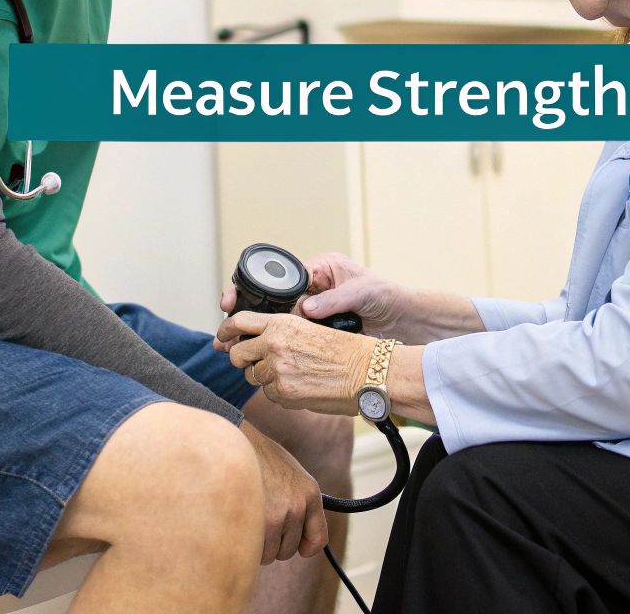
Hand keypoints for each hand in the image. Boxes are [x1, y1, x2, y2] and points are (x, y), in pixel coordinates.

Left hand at [214, 311, 370, 416]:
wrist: (367, 372)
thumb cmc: (345, 350)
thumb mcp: (309, 329)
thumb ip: (279, 334)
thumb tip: (254, 345)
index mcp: (281, 323)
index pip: (238, 321)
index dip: (225, 330)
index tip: (222, 336)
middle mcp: (273, 344)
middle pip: (237, 353)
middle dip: (242, 359)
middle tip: (254, 363)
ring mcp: (276, 370)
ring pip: (253, 377)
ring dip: (266, 378)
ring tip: (293, 375)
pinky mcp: (283, 393)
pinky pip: (270, 394)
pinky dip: (280, 393)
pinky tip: (302, 387)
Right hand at [216, 251, 413, 336]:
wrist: (406, 319)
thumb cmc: (386, 295)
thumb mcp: (362, 291)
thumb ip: (334, 299)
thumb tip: (306, 309)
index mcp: (316, 271)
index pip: (274, 279)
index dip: (250, 290)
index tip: (231, 302)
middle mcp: (309, 289)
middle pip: (267, 302)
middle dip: (242, 316)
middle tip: (223, 331)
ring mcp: (311, 311)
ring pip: (273, 322)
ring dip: (251, 335)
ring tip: (229, 348)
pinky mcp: (316, 331)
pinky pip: (289, 338)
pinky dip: (272, 347)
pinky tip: (256, 359)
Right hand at [239, 421, 328, 563]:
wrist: (233, 439)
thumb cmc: (256, 456)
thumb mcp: (288, 472)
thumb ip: (297, 500)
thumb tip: (303, 541)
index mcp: (310, 493)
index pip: (318, 538)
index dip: (306, 547)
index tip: (299, 549)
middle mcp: (297, 506)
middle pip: (288, 549)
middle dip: (274, 544)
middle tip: (260, 525)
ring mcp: (278, 515)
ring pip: (270, 553)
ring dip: (258, 546)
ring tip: (247, 522)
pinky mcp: (257, 521)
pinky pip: (254, 551)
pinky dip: (245, 546)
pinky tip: (238, 526)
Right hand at [299, 252, 413, 338]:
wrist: (404, 320)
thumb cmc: (386, 296)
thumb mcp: (358, 293)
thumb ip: (331, 300)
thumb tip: (305, 308)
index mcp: (326, 267)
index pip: (297, 279)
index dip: (293, 295)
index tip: (294, 312)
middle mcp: (321, 285)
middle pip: (295, 300)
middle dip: (299, 315)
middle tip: (305, 328)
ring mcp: (324, 306)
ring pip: (301, 319)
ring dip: (308, 328)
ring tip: (315, 336)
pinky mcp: (328, 324)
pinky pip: (312, 332)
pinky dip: (315, 338)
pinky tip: (320, 343)